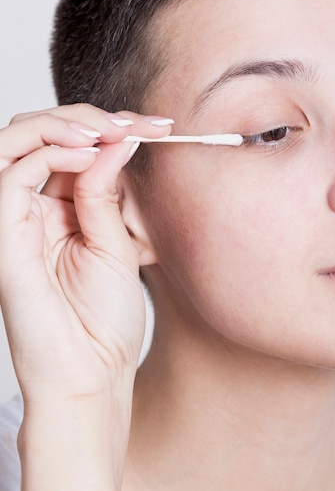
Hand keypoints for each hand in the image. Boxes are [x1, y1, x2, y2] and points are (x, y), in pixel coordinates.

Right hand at [0, 105, 170, 402]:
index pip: (74, 147)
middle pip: (41, 135)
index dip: (112, 127)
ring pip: (16, 142)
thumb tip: (118, 140)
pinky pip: (11, 176)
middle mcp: (34, 208)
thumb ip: (107, 194)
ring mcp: (15, 220)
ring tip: (108, 130)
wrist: (94, 374)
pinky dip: (49, 153)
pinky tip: (90, 155)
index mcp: (62, 209)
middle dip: (89, 118)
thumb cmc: (106, 319)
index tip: (159, 126)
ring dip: (63, 124)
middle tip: (136, 123)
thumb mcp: (116, 245)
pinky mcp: (4, 237)